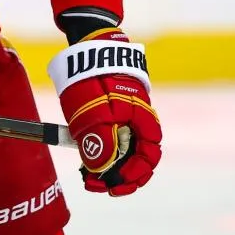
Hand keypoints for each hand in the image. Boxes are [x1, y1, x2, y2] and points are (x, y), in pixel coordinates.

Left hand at [48, 28, 160, 195]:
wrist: (90, 47)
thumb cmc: (95, 78)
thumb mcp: (96, 112)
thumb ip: (100, 142)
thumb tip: (101, 170)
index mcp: (144, 122)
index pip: (148, 158)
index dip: (133, 176)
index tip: (112, 187)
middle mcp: (138, 122)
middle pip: (135, 158)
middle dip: (118, 175)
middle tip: (96, 186)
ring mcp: (125, 117)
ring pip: (121, 149)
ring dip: (108, 165)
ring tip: (88, 176)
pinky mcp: (110, 113)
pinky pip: (110, 137)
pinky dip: (100, 150)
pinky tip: (86, 158)